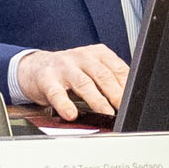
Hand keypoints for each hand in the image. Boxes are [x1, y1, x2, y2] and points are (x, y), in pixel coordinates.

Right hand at [9, 43, 131, 119]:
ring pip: (84, 84)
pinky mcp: (47, 79)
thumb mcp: (91, 69)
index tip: (133, 101)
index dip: (127, 86)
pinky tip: (71, 113)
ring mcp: (64, 67)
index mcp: (98, 53)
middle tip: (123, 109)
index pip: (118, 69)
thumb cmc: (69, 71)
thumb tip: (129, 100)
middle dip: (116, 94)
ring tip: (106, 113)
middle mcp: (82, 57)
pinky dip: (65, 104)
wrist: (35, 67)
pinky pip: (57, 93)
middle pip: (103, 75)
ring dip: (97, 100)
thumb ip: (109, 80)